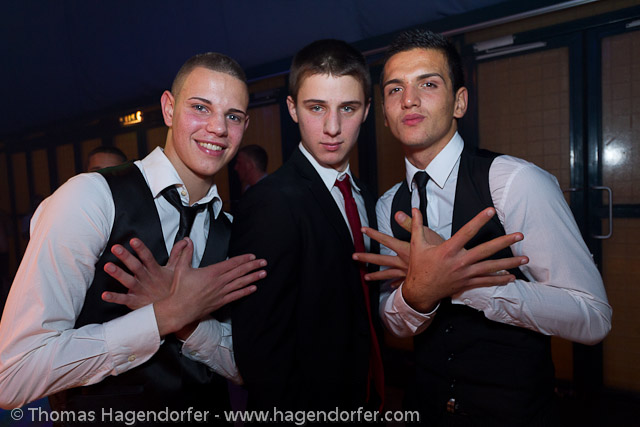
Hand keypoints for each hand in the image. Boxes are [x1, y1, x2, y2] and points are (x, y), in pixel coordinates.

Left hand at [101, 238, 186, 309]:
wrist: (175, 311)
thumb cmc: (173, 288)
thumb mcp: (179, 270)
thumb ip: (179, 254)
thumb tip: (186, 240)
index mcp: (156, 271)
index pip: (148, 257)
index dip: (141, 249)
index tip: (133, 240)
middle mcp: (147, 280)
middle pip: (136, 266)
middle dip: (126, 257)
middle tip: (116, 248)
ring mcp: (141, 291)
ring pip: (128, 281)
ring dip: (118, 274)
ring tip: (107, 266)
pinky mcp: (136, 302)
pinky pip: (124, 300)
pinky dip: (114, 298)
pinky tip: (104, 295)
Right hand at [154, 238, 266, 336]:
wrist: (178, 310)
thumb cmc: (179, 291)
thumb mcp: (180, 268)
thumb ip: (185, 253)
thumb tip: (187, 241)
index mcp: (211, 273)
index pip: (231, 263)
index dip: (243, 259)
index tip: (252, 256)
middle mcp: (219, 283)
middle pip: (240, 272)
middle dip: (253, 266)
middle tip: (263, 262)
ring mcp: (221, 293)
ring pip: (241, 283)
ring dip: (253, 278)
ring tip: (263, 274)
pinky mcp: (220, 302)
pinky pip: (236, 296)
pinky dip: (245, 291)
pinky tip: (253, 288)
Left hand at [353, 211, 443, 286]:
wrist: (448, 272)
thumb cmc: (440, 253)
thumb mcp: (426, 234)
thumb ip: (411, 223)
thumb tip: (398, 214)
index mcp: (404, 249)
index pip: (385, 239)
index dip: (373, 234)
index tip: (363, 230)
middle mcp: (402, 262)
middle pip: (380, 259)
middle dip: (366, 258)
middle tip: (355, 257)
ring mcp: (406, 273)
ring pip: (387, 274)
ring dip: (376, 276)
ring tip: (366, 277)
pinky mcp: (413, 280)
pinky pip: (400, 283)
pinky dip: (395, 285)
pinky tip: (391, 287)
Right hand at [357, 208, 527, 312]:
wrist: (420, 291)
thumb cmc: (419, 267)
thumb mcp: (416, 245)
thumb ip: (417, 226)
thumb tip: (414, 209)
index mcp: (448, 250)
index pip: (467, 232)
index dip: (479, 220)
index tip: (490, 210)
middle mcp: (459, 262)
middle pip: (485, 251)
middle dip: (504, 242)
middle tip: (520, 235)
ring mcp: (465, 274)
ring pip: (491, 268)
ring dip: (509, 263)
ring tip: (525, 258)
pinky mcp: (467, 283)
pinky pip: (487, 281)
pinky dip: (500, 279)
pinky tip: (512, 276)